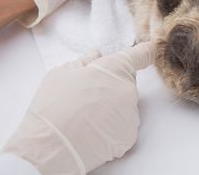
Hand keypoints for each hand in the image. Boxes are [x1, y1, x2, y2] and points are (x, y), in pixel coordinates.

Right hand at [2, 42, 154, 173]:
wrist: (49, 148)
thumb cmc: (52, 107)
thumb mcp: (62, 74)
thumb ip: (84, 62)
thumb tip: (95, 57)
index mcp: (115, 68)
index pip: (141, 54)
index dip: (145, 51)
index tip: (149, 50)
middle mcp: (129, 89)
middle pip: (125, 83)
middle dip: (111, 86)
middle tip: (86, 97)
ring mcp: (131, 114)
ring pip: (124, 105)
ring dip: (111, 108)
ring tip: (86, 118)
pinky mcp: (129, 136)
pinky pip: (123, 126)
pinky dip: (111, 128)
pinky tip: (92, 131)